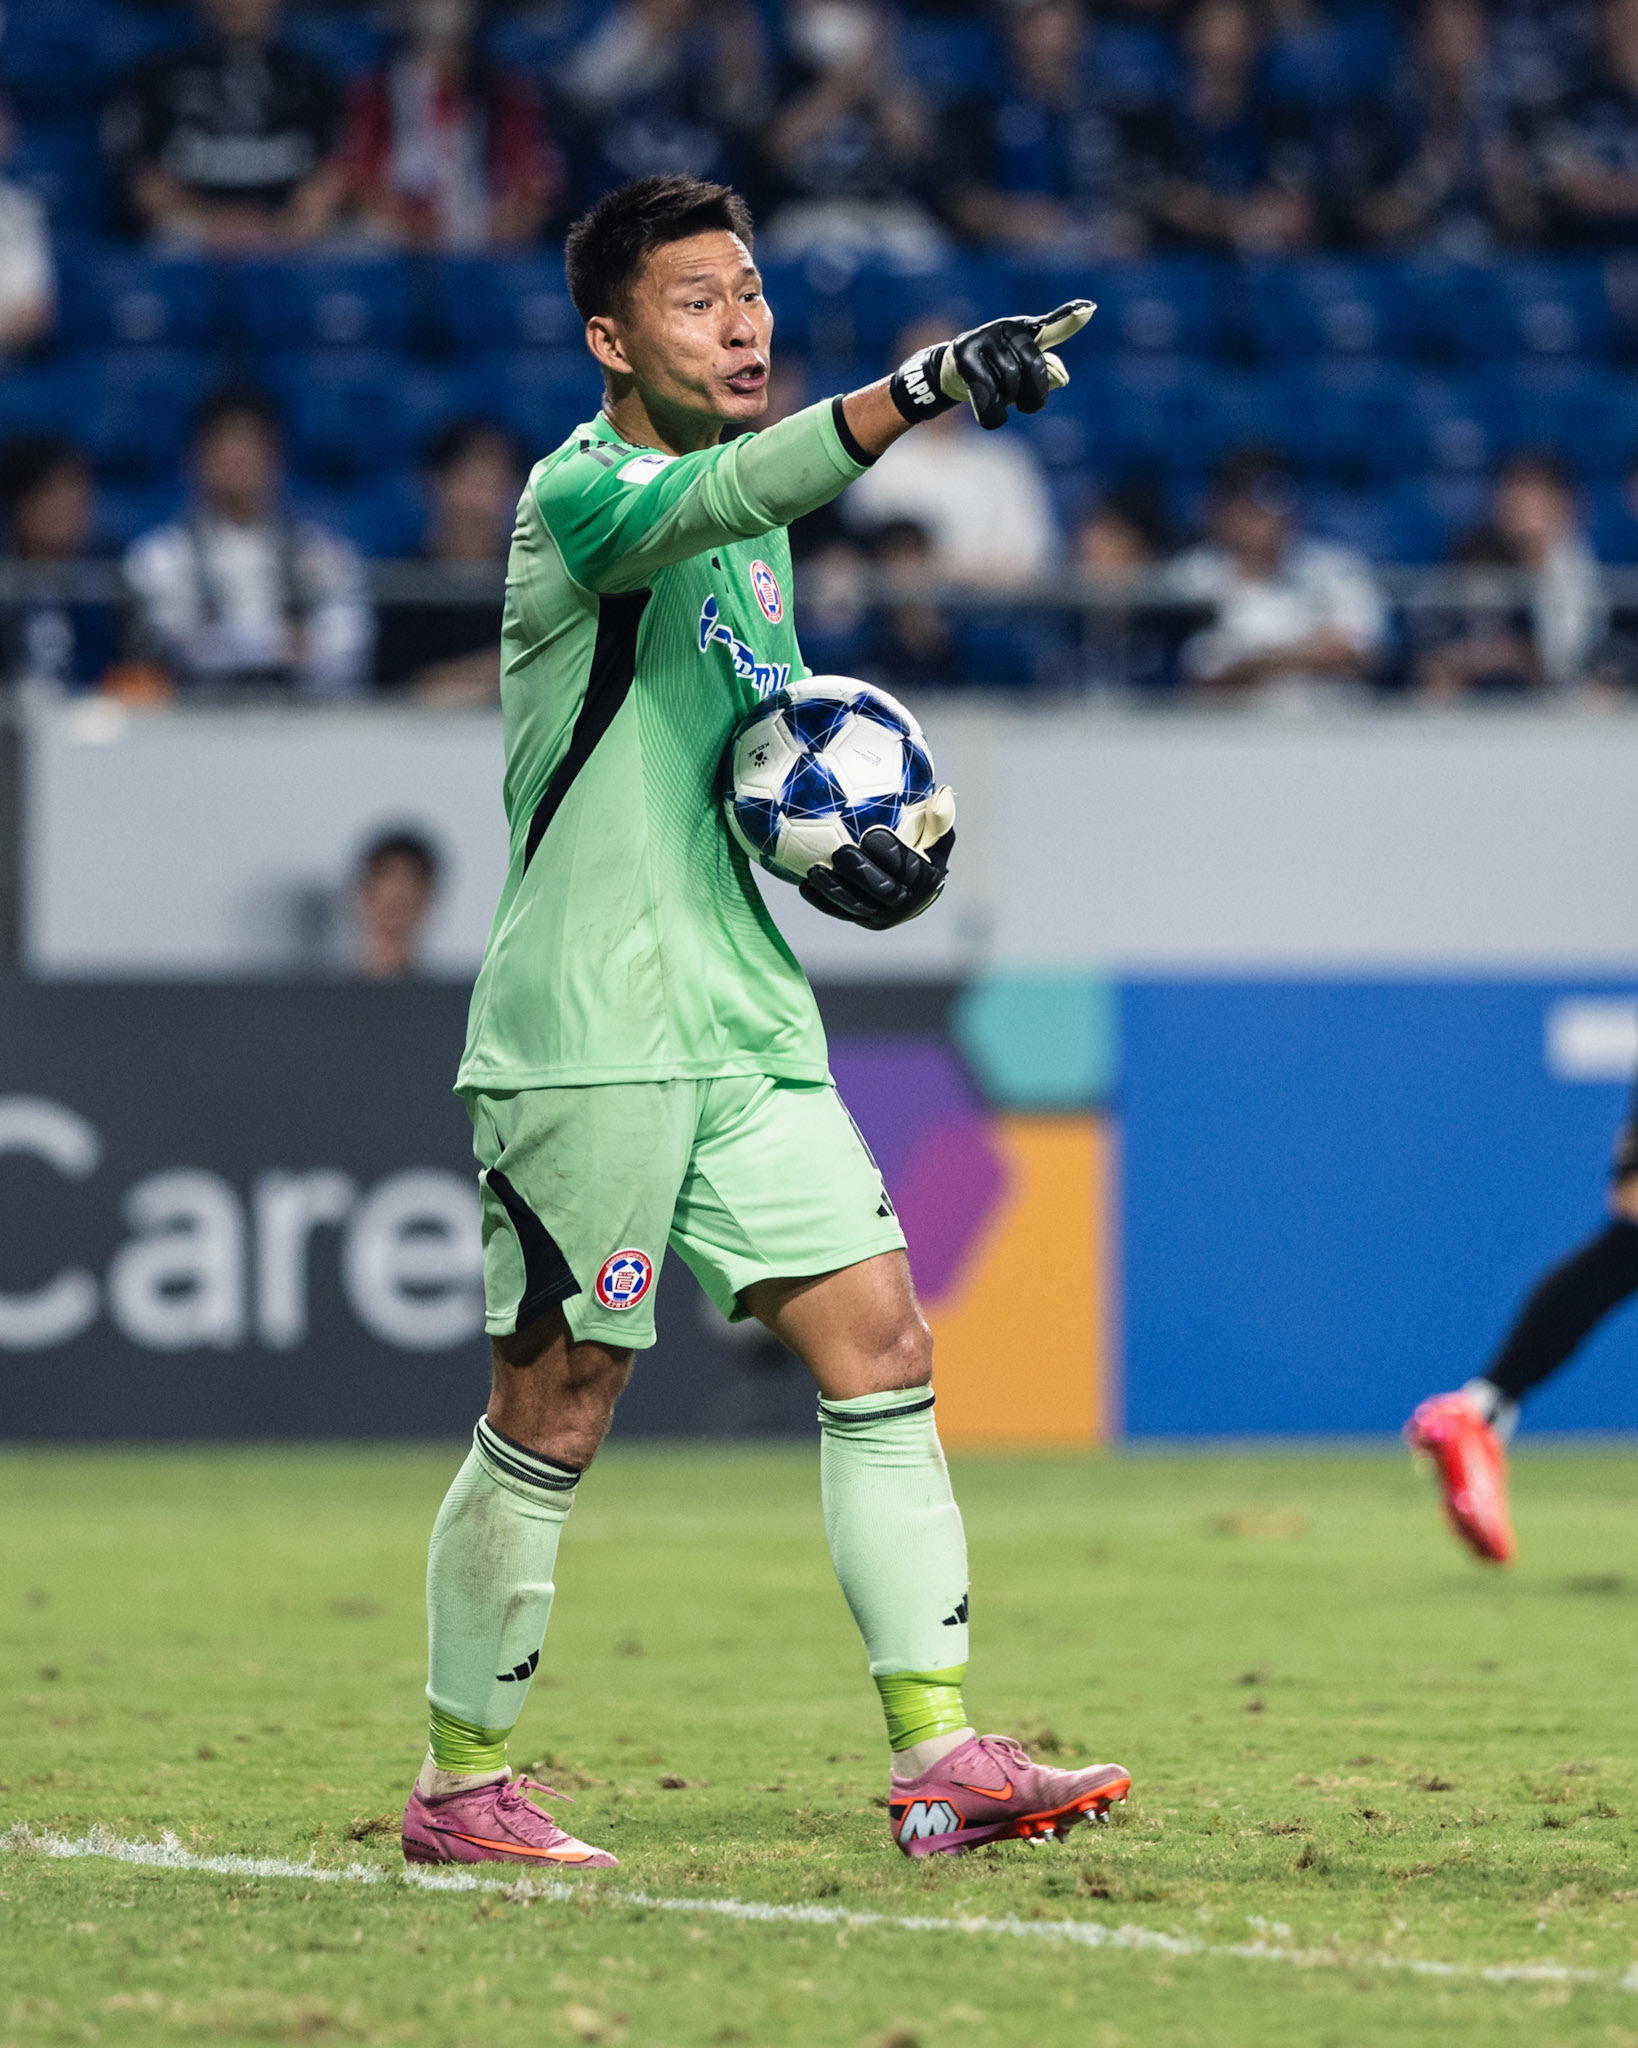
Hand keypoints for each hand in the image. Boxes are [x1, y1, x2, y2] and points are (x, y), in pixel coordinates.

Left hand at [800, 789, 955, 930]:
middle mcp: (908, 904)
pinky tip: (804, 884)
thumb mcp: (934, 828)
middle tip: (840, 851)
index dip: (892, 852)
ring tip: (814, 870)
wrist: (909, 876)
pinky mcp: (863, 920)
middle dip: (861, 872)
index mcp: (928, 880)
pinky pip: (840, 911)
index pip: (910, 869)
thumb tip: (942, 796)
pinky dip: (822, 900)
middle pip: (882, 890)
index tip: (871, 832)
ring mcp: (883, 916)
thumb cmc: (921, 840)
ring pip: (857, 905)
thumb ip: (938, 814)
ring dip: (834, 889)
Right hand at [889, 302, 1095, 430]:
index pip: (1051, 326)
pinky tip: (992, 416)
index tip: (1090, 308)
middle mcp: (1008, 326)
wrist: (948, 374)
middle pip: (1034, 366)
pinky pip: (987, 393)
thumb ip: (1045, 376)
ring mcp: (985, 336)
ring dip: (1007, 403)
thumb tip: (1061, 376)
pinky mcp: (965, 353)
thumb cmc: (994, 375)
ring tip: (998, 398)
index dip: (1069, 318)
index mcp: (1027, 330)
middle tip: (1026, 406)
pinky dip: (993, 415)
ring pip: (1009, 383)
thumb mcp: (1021, 375)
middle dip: (1033, 394)